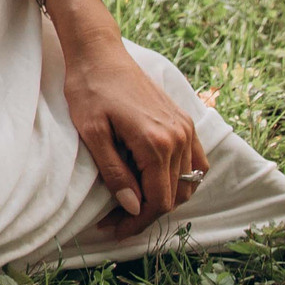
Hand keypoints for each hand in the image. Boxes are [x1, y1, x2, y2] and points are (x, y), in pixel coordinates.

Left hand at [63, 23, 208, 237]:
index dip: (137, 222)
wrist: (100, 53)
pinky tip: (156, 181)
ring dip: (164, 198)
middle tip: (116, 221)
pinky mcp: (184, 120)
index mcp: (156, 143)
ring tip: (133, 203)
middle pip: (175, 196)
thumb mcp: (92, 134)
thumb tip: (133, 207)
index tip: (113, 230)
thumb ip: (114, 173)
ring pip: (188, 183)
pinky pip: (195, 162)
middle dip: (146, 214)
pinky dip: (181, 179)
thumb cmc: (89, 90)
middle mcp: (179, 137)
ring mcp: (186, 128)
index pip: (158, 201)